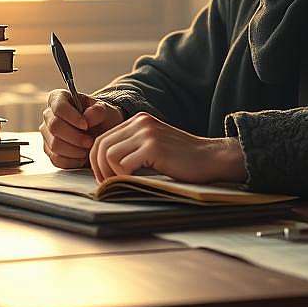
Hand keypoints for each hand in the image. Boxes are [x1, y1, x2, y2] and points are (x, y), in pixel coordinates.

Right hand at [39, 90, 123, 168]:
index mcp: (59, 98)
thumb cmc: (100, 118)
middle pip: (54, 127)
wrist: (101, 133)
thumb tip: (87, 117)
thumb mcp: (104, 110)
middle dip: (75, 137)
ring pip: (54, 145)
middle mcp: (49, 115)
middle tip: (90, 141)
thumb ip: (98, 111)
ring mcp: (47, 134)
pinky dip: (73, 161)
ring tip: (89, 148)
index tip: (86, 125)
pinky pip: (57, 159)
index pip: (58, 106)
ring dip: (75, 150)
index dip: (72, 117)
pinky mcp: (49, 151)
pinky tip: (83, 156)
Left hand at [90, 112, 246, 183]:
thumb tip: (103, 167)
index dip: (96, 161)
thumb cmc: (183, 159)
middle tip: (107, 185)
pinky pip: (124, 164)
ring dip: (112, 174)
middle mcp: (140, 123)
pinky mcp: (153, 147)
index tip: (103, 178)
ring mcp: (147, 133)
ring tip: (123, 183)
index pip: (102, 139)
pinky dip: (125, 177)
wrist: (211, 158)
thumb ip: (132, 149)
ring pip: (109, 155)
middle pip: (101, 145)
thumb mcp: (153, 146)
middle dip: (99, 169)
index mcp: (139, 121)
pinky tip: (136, 181)